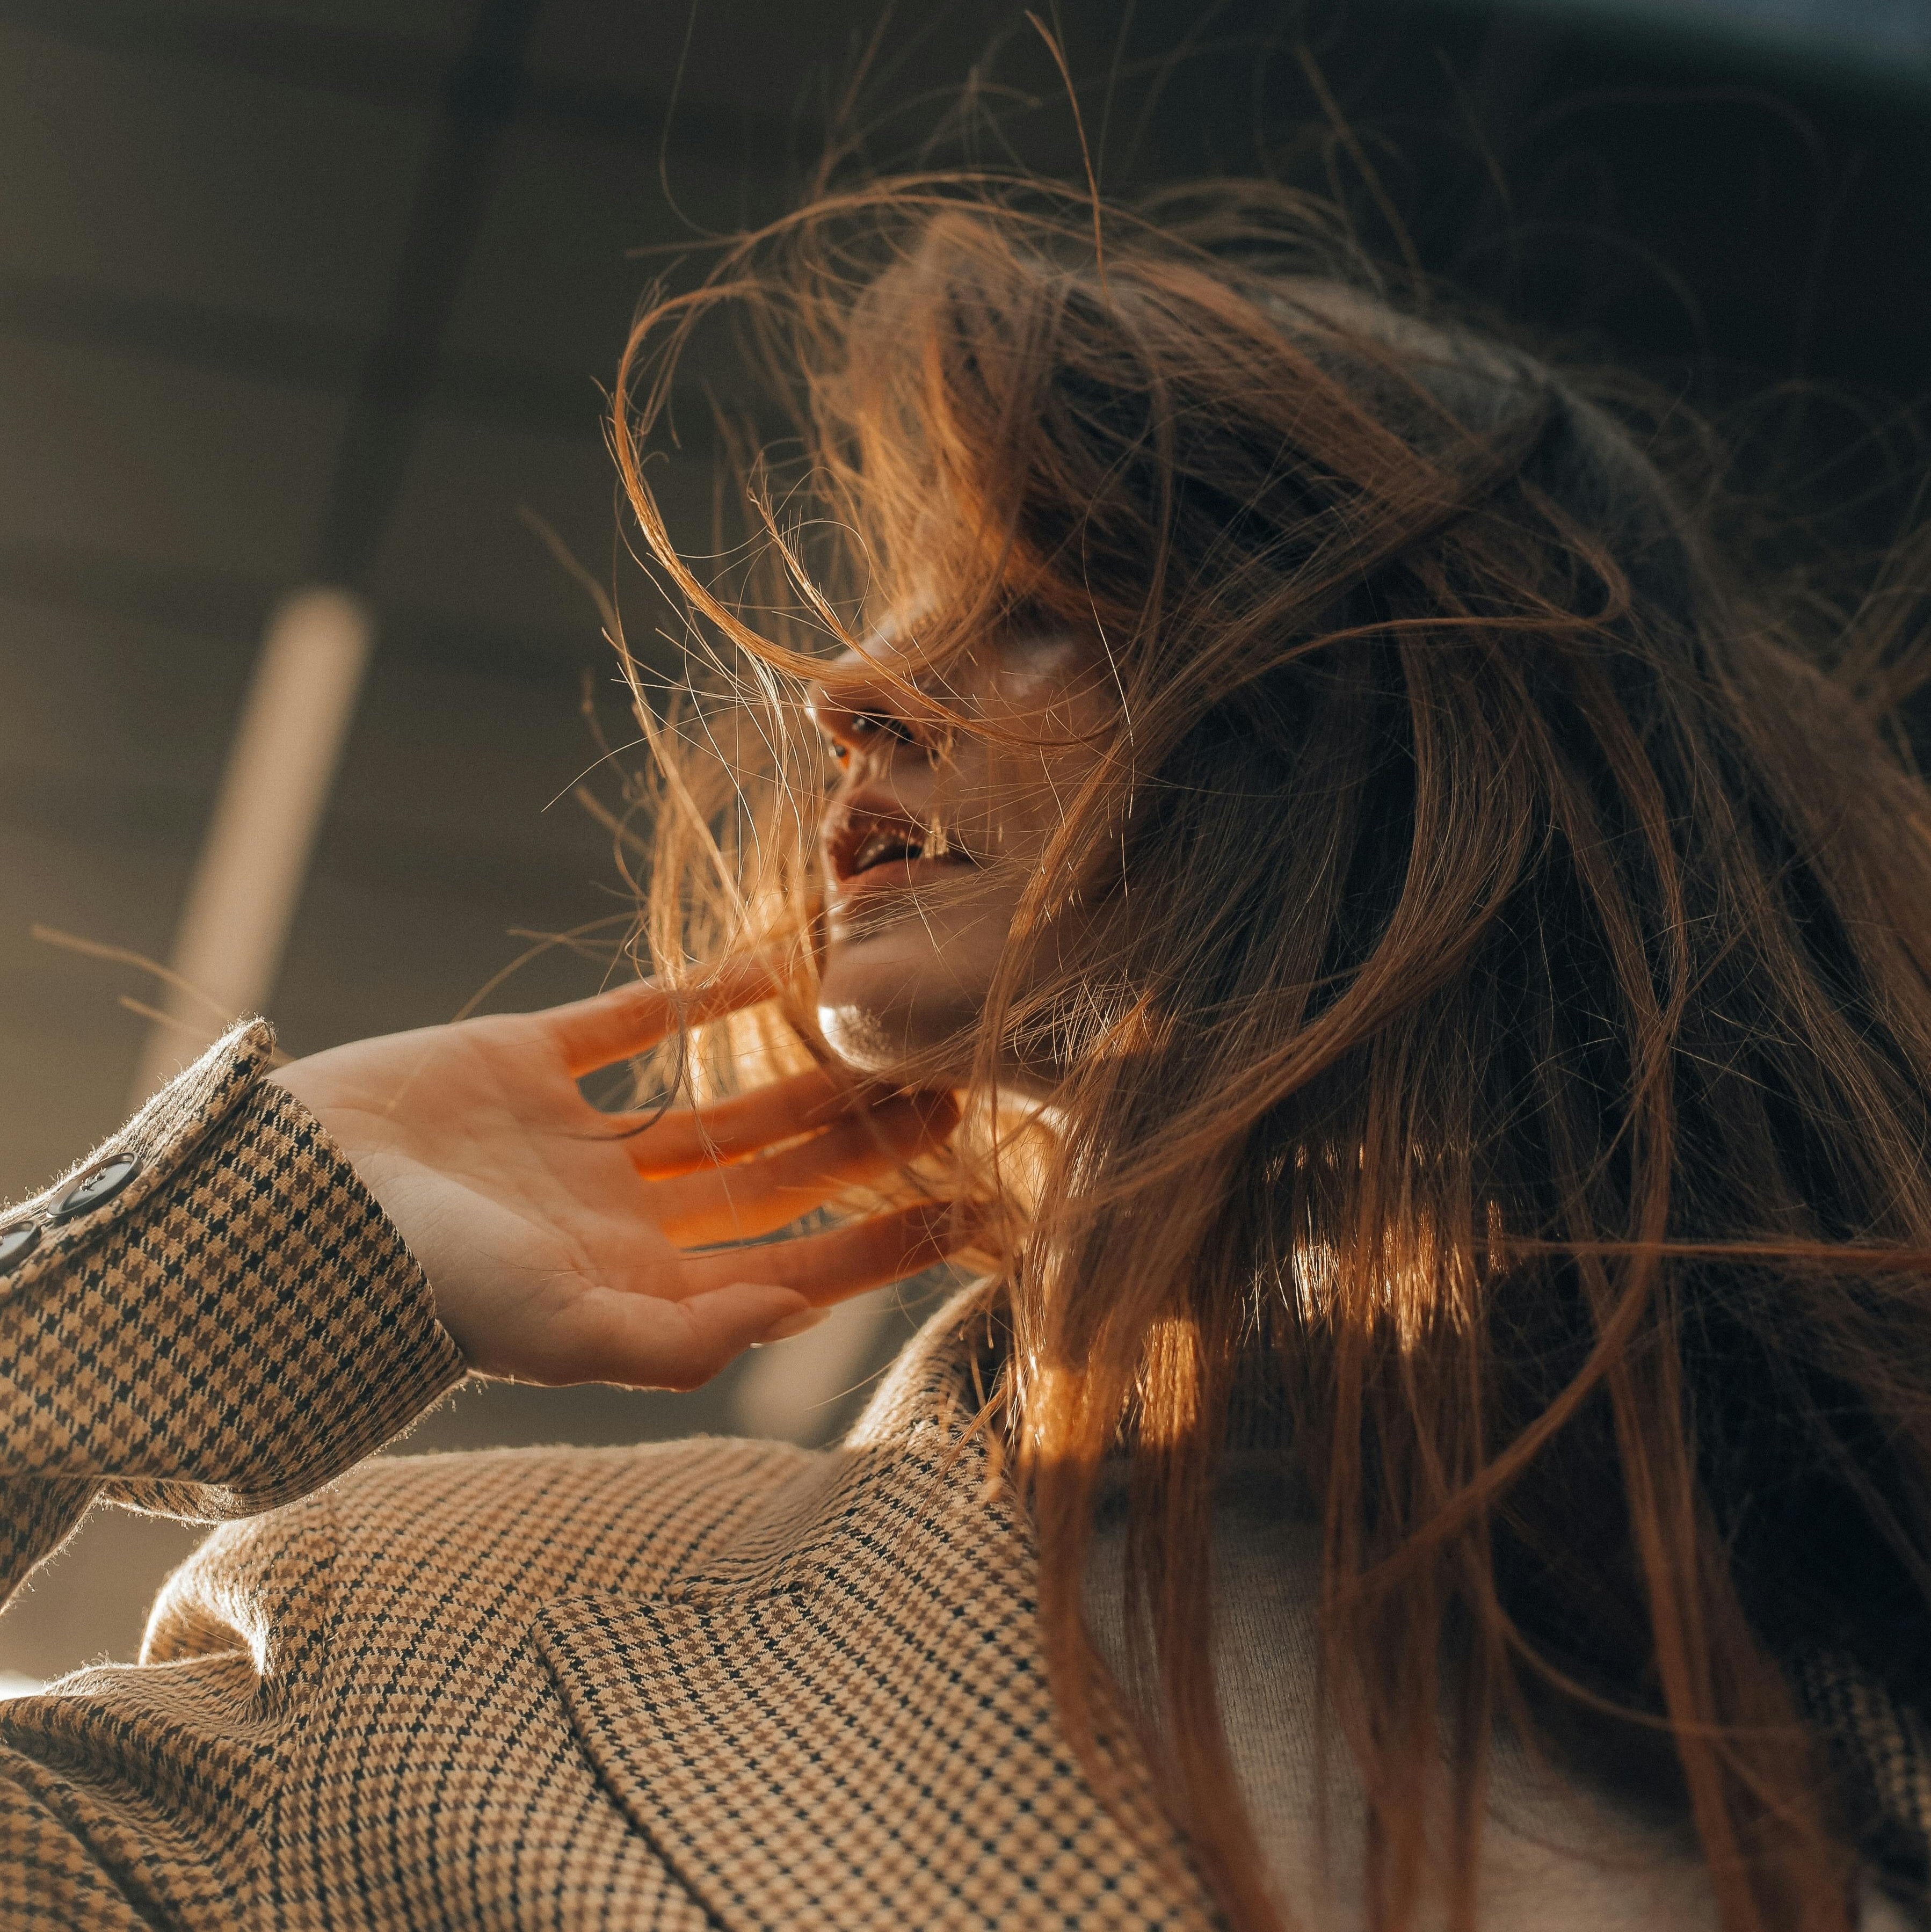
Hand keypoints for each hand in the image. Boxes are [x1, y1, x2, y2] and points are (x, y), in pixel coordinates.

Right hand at [268, 961, 960, 1389]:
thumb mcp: (556, 1330)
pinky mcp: (524, 1062)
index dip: (885, 1240)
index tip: (976, 1208)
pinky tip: (772, 967)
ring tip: (894, 1038)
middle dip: (866, 1147)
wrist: (279, 1204)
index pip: (792, 1265)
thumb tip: (791, 1320)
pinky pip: (632, 1021)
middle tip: (962, 1097)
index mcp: (637, 1288)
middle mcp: (620, 1217)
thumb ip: (676, 1339)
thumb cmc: (416, 1288)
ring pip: (720, 1104)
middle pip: (775, 1180)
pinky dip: (697, 995)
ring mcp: (573, 1139)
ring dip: (804, 1075)